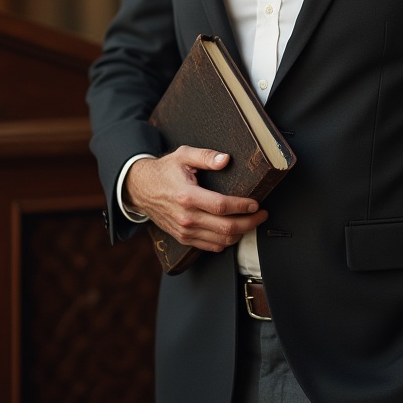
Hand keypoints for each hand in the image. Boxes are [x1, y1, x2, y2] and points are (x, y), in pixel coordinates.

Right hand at [125, 146, 267, 252]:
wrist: (141, 189)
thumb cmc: (164, 171)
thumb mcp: (183, 155)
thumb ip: (206, 156)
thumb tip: (226, 160)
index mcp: (187, 196)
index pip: (222, 206)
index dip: (242, 206)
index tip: (256, 204)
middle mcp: (186, 217)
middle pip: (225, 228)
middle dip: (249, 223)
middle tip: (262, 215)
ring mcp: (184, 230)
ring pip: (221, 241)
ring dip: (241, 233)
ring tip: (252, 222)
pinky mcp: (183, 238)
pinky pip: (210, 246)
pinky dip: (226, 241)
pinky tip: (235, 231)